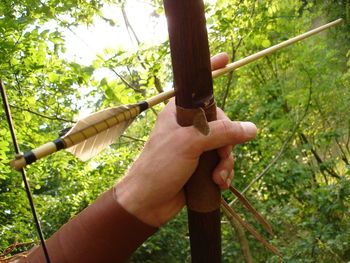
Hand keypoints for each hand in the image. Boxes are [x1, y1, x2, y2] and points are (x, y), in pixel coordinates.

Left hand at [113, 53, 256, 226]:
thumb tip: (251, 128)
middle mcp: (189, 126)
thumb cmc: (160, 166)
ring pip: (225, 145)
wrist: (148, 201)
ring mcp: (195, 146)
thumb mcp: (190, 144)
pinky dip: (224, 173)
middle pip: (223, 122)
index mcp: (180, 112)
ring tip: (218, 177)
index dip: (212, 71)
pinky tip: (219, 183)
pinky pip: (221, 162)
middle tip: (221, 157)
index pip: (198, 88)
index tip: (226, 58)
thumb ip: (222, 133)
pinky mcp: (200, 164)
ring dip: (226, 162)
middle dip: (227, 143)